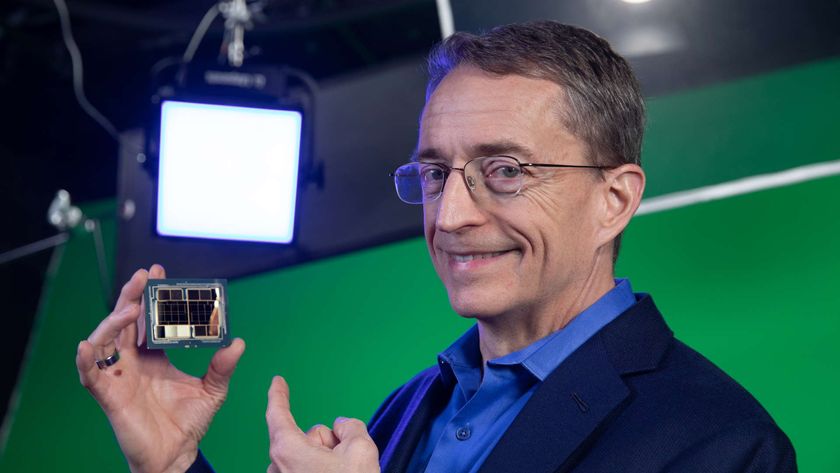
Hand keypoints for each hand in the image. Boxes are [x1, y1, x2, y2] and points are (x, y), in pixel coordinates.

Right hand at [76, 264, 245, 472]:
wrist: (177, 455)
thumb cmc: (190, 424)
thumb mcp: (213, 390)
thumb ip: (223, 366)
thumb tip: (239, 342)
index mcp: (155, 357)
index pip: (149, 320)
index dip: (152, 297)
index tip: (161, 273)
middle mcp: (134, 363)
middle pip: (125, 321)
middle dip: (132, 296)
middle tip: (144, 275)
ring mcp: (119, 377)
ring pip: (105, 340)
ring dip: (113, 320)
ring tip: (131, 307)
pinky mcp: (109, 396)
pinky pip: (90, 375)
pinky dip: (85, 360)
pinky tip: (87, 346)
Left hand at [266, 376, 379, 472]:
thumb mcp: (361, 448)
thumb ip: (350, 427)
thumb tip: (342, 427)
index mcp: (287, 450)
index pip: (278, 413)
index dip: (278, 394)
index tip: (277, 381)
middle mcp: (277, 467)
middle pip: (306, 438)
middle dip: (327, 442)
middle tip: (346, 461)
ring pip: (308, 458)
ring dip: (325, 461)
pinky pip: (305, 472)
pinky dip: (319, 472)